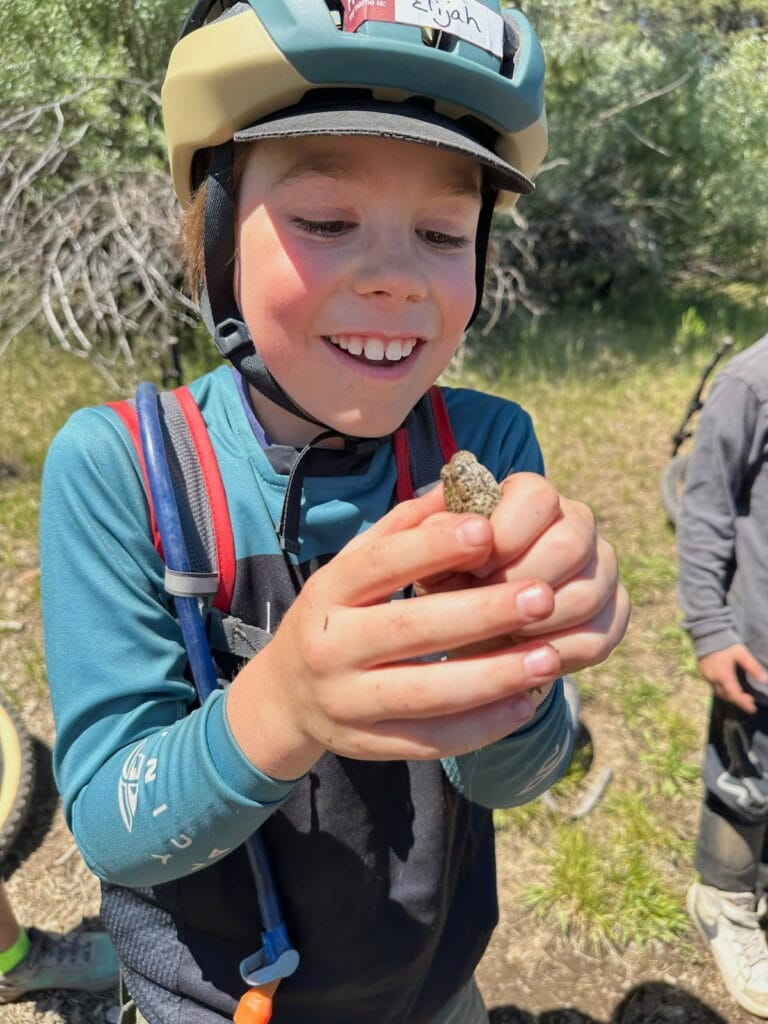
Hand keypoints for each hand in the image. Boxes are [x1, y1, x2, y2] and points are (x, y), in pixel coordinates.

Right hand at [226, 487, 563, 779]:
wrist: (286, 696)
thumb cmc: (339, 614)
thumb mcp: (354, 566)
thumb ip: (404, 529)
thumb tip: (460, 489)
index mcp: (328, 592)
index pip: (380, 564)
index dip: (433, 547)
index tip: (490, 531)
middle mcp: (331, 646)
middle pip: (409, 629)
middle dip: (481, 613)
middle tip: (543, 596)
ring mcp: (346, 701)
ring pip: (425, 693)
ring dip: (493, 677)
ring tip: (549, 658)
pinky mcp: (367, 745)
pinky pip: (430, 740)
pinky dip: (480, 726)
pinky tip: (524, 704)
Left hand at [416, 473, 630, 678]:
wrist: (474, 624)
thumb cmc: (450, 576)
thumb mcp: (431, 554)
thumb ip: (435, 534)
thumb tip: (453, 527)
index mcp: (534, 497)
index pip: (538, 499)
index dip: (505, 536)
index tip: (472, 567)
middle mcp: (578, 524)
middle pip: (570, 546)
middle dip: (519, 583)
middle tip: (482, 605)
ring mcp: (603, 569)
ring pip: (584, 595)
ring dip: (533, 623)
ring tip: (496, 633)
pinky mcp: (614, 614)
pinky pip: (595, 639)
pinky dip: (552, 655)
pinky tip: (521, 659)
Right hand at [698, 644, 767, 713]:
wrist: (706, 633)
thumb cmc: (726, 643)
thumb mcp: (742, 653)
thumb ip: (753, 667)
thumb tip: (765, 680)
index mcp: (723, 676)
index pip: (734, 695)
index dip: (744, 704)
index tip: (752, 709)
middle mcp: (713, 679)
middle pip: (725, 696)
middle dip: (738, 701)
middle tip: (750, 702)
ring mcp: (706, 676)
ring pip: (718, 692)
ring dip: (729, 696)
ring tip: (741, 696)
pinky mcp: (702, 671)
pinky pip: (713, 685)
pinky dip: (722, 689)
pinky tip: (729, 685)